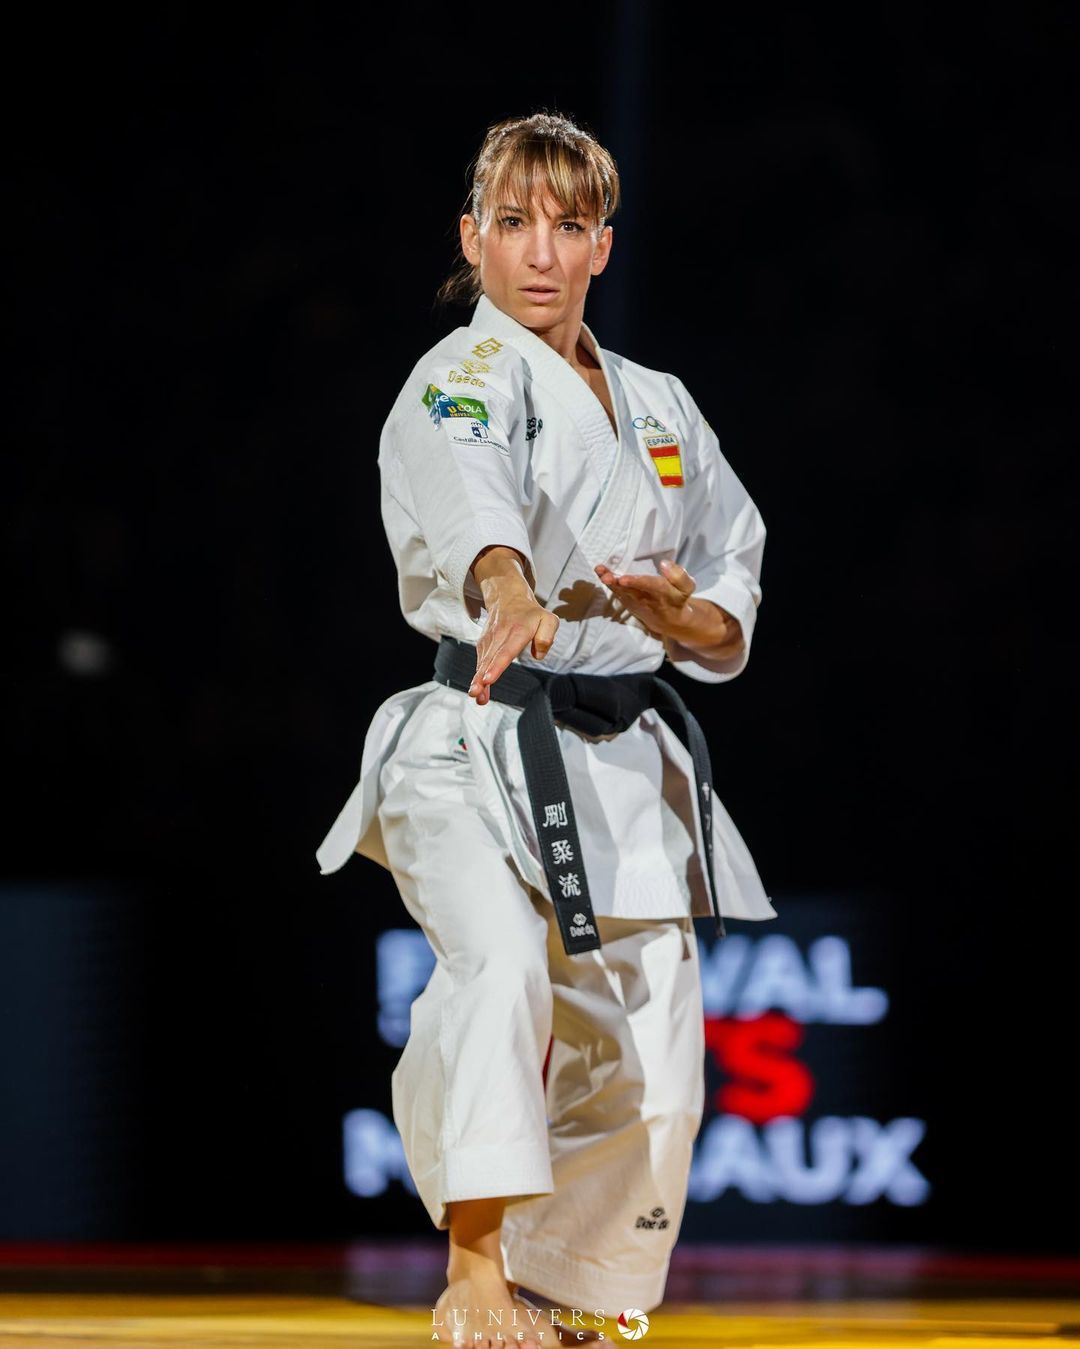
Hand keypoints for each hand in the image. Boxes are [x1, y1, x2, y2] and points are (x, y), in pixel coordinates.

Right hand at [468, 547, 558, 704]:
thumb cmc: (530, 613)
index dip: (496, 666)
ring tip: (477, 696)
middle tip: (475, 693)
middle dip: (481, 678)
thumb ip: (547, 637)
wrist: (507, 598)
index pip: (506, 651)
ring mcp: (489, 640)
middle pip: (489, 660)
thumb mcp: (548, 619)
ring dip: (478, 681)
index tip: (488, 678)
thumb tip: (538, 656)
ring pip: (482, 663)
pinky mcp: (483, 645)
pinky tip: (479, 691)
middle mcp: (500, 636)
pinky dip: (478, 677)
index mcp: (517, 631)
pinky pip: (480, 663)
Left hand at [594, 558, 742, 655]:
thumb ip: (679, 575)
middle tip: (606, 576)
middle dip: (618, 583)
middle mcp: (646, 599)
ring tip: (600, 570)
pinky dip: (608, 583)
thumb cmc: (678, 598)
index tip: (624, 578)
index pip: (650, 587)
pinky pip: (617, 592)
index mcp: (663, 593)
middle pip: (630, 590)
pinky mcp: (628, 603)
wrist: (670, 621)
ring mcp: (635, 602)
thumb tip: (665, 563)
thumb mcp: (687, 587)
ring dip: (609, 582)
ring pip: (621, 591)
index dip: (637, 582)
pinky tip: (601, 572)